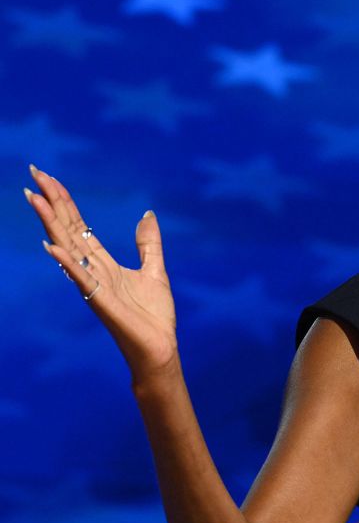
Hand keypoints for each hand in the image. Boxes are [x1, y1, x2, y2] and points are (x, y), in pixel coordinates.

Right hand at [25, 164, 177, 379]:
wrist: (160, 348)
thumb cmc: (154, 316)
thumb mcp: (156, 270)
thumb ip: (149, 243)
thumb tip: (147, 213)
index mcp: (103, 263)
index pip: (78, 226)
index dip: (65, 202)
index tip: (49, 178)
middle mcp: (92, 270)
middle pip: (67, 230)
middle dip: (52, 202)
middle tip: (34, 173)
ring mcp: (94, 285)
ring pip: (68, 248)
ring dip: (51, 223)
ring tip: (35, 198)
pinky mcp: (101, 302)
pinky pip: (81, 279)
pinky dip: (66, 262)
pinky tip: (51, 246)